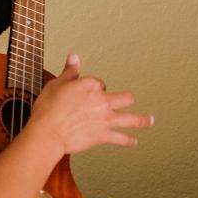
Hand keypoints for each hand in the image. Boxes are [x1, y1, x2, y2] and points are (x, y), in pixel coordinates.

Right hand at [27, 53, 152, 155]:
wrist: (47, 132)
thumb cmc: (48, 108)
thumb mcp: (57, 84)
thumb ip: (70, 71)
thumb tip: (74, 56)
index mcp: (92, 85)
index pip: (100, 83)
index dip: (94, 89)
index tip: (86, 95)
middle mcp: (102, 100)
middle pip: (125, 98)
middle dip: (126, 99)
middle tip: (129, 101)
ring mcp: (105, 118)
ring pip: (131, 119)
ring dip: (142, 120)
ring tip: (150, 121)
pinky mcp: (103, 135)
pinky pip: (121, 138)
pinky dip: (128, 141)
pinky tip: (134, 142)